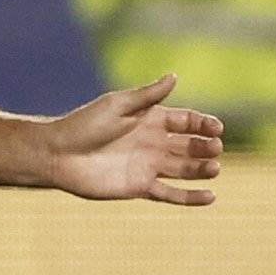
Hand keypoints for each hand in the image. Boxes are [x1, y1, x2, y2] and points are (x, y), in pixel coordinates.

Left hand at [45, 74, 223, 203]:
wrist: (59, 154)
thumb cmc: (84, 124)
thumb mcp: (118, 105)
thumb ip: (147, 95)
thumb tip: (174, 76)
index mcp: (151, 119)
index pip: (187, 120)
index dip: (203, 124)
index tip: (216, 128)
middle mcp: (154, 143)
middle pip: (190, 145)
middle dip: (205, 146)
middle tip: (215, 148)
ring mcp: (149, 166)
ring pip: (184, 169)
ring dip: (202, 169)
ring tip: (215, 168)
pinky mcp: (140, 187)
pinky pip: (171, 194)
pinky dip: (191, 197)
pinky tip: (211, 197)